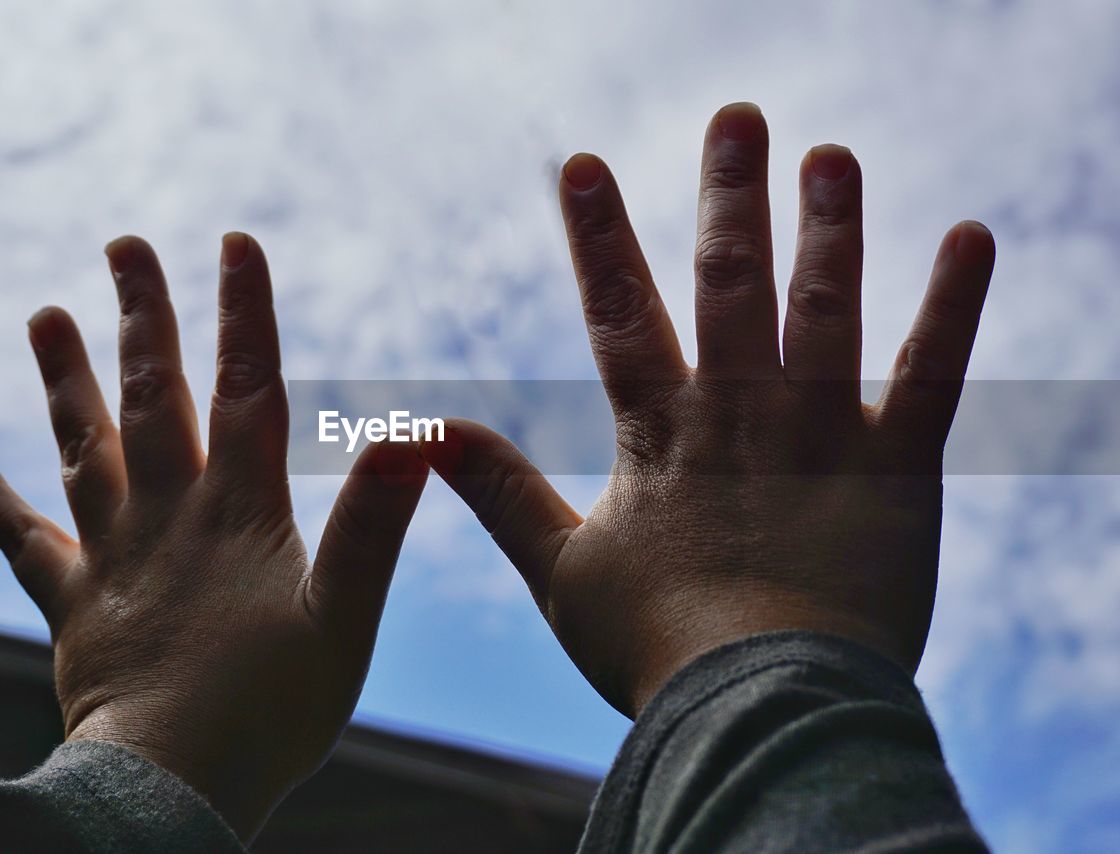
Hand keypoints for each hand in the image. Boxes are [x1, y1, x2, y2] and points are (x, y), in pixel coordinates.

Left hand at [0, 233, 427, 838]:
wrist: (174, 784)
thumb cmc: (272, 710)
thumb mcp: (346, 619)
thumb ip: (373, 528)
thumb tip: (407, 439)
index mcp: (239, 512)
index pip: (246, 391)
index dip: (244, 315)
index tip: (234, 245)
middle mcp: (168, 515)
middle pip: (152, 398)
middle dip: (143, 318)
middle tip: (123, 246)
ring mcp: (112, 554)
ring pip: (84, 448)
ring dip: (65, 378)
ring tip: (43, 313)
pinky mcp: (73, 602)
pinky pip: (24, 540)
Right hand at [420, 103, 994, 717]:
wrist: (760, 710)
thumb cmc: (653, 649)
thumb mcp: (557, 570)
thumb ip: (497, 492)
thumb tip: (421, 430)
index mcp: (659, 436)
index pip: (620, 315)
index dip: (599, 237)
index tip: (584, 163)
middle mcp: (740, 416)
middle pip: (731, 286)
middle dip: (731, 198)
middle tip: (738, 117)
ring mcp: (821, 436)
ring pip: (825, 309)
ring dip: (830, 227)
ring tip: (830, 154)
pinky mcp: (897, 468)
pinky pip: (933, 375)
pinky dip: (953, 304)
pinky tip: (970, 235)